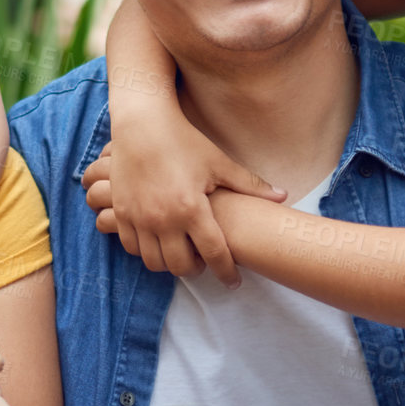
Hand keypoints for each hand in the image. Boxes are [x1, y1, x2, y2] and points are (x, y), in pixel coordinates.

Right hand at [82, 142, 283, 286]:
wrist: (141, 123)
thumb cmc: (183, 140)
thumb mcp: (218, 162)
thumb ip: (250, 185)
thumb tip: (284, 196)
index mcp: (191, 208)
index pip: (214, 254)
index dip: (226, 273)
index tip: (233, 282)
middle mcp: (163, 219)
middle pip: (182, 267)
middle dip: (197, 270)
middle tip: (204, 263)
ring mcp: (138, 218)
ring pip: (154, 262)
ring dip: (170, 263)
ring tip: (181, 252)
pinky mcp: (120, 212)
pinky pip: (131, 247)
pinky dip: (146, 251)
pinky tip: (157, 240)